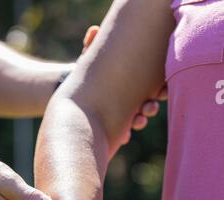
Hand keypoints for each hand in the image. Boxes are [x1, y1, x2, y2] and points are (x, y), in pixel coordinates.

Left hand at [83, 25, 167, 143]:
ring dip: (140, 121)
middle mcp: (131, 101)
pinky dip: (124, 135)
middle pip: (148, 105)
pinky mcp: (113, 130)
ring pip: (138, 121)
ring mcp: (123, 117)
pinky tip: (123, 135)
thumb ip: (91, 47)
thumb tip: (93, 31)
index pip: (152, 86)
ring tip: (138, 121)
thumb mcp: (88, 60)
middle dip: (151, 107)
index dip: (159, 88)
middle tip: (148, 106)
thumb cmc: (85, 75)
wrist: (71, 97)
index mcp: (133, 83)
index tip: (161, 89)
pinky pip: (122, 134)